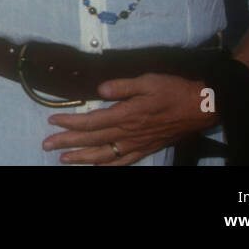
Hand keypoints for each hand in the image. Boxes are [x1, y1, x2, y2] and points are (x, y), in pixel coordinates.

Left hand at [42, 74, 217, 164]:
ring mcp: (138, 143)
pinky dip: (108, 167)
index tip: (52, 121)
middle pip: (92, 140)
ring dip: (82, 157)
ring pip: (105, 155)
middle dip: (67, 142)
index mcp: (127, 114)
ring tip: (63, 159)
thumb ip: (122, 86)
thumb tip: (99, 90)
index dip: (70, 122)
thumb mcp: (147, 80)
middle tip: (46, 145)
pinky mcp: (147, 148)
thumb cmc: (174, 90)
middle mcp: (129, 133)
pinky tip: (97, 168)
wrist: (201, 107)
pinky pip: (124, 162)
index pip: (91, 121)